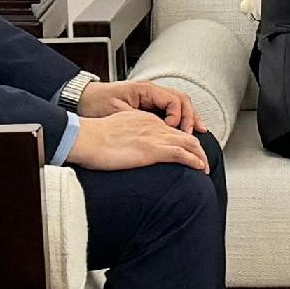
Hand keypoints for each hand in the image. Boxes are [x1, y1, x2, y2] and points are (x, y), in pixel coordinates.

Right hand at [68, 103, 213, 172]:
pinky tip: (200, 168)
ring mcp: (155, 137)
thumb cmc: (92, 139)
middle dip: (197, 148)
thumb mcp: (115, 132)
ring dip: (201, 156)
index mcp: (144, 120)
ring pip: (189, 143)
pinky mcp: (153, 150)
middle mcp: (154, 125)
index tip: (187, 151)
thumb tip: (129, 149)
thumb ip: (128, 138)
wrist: (85, 138)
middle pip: (185, 134)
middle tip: (202, 161)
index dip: (183, 140)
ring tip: (204, 168)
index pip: (170, 129)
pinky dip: (195, 161)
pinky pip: (182, 154)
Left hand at [77, 73, 203, 131]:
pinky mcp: (148, 104)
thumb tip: (157, 129)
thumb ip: (138, 118)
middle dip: (191, 117)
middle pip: (182, 100)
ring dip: (190, 117)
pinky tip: (185, 129)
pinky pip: (171, 109)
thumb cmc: (95, 103)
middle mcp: (151, 91)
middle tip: (193, 134)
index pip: (173, 100)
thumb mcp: (116, 111)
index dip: (178, 116)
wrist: (82, 98)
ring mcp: (151, 97)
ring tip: (199, 131)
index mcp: (145, 89)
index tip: (173, 130)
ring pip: (179, 104)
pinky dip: (181, 119)